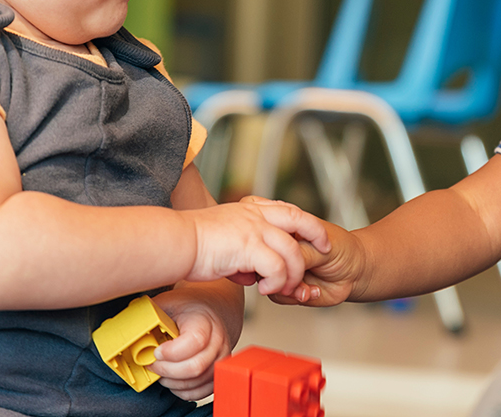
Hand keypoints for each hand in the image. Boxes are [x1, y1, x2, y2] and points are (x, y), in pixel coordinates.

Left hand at [146, 288, 232, 401]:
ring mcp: (221, 357)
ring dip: (172, 381)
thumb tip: (127, 326)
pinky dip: (182, 390)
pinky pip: (201, 391)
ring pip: (196, 382)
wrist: (211, 310)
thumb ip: (149, 313)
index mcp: (204, 320)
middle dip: (167, 370)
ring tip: (161, 371)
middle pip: (195, 367)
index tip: (156, 351)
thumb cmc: (186, 308)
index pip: (195, 341)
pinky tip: (173, 378)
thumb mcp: (167, 302)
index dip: (172, 352)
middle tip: (152, 364)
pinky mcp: (218, 372)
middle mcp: (218, 339)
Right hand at [186, 198, 329, 296]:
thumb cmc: (191, 244)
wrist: (175, 242)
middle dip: (317, 234)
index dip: (305, 222)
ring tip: (286, 287)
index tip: (316, 234)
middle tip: (325, 250)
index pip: (286, 210)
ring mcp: (254, 229)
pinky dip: (277, 281)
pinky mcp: (249, 247)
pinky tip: (266, 290)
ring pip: (291, 250)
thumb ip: (242, 249)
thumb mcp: (223, 237)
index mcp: (250, 210)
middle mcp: (255, 215)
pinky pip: (276, 267)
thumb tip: (249, 272)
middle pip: (299, 219)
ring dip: (293, 272)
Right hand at [269, 219, 366, 306]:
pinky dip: (294, 296)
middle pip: (263, 261)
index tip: (291, 256)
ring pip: (268, 280)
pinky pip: (278, 296)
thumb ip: (299, 253)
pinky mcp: (288, 288)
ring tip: (307, 288)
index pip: (267, 237)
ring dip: (288, 288)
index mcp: (288, 231)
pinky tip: (310, 292)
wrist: (358, 272)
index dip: (273, 248)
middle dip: (279, 272)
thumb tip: (277, 261)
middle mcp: (282, 250)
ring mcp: (284, 269)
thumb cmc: (344, 250)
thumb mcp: (322, 248)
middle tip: (297, 276)